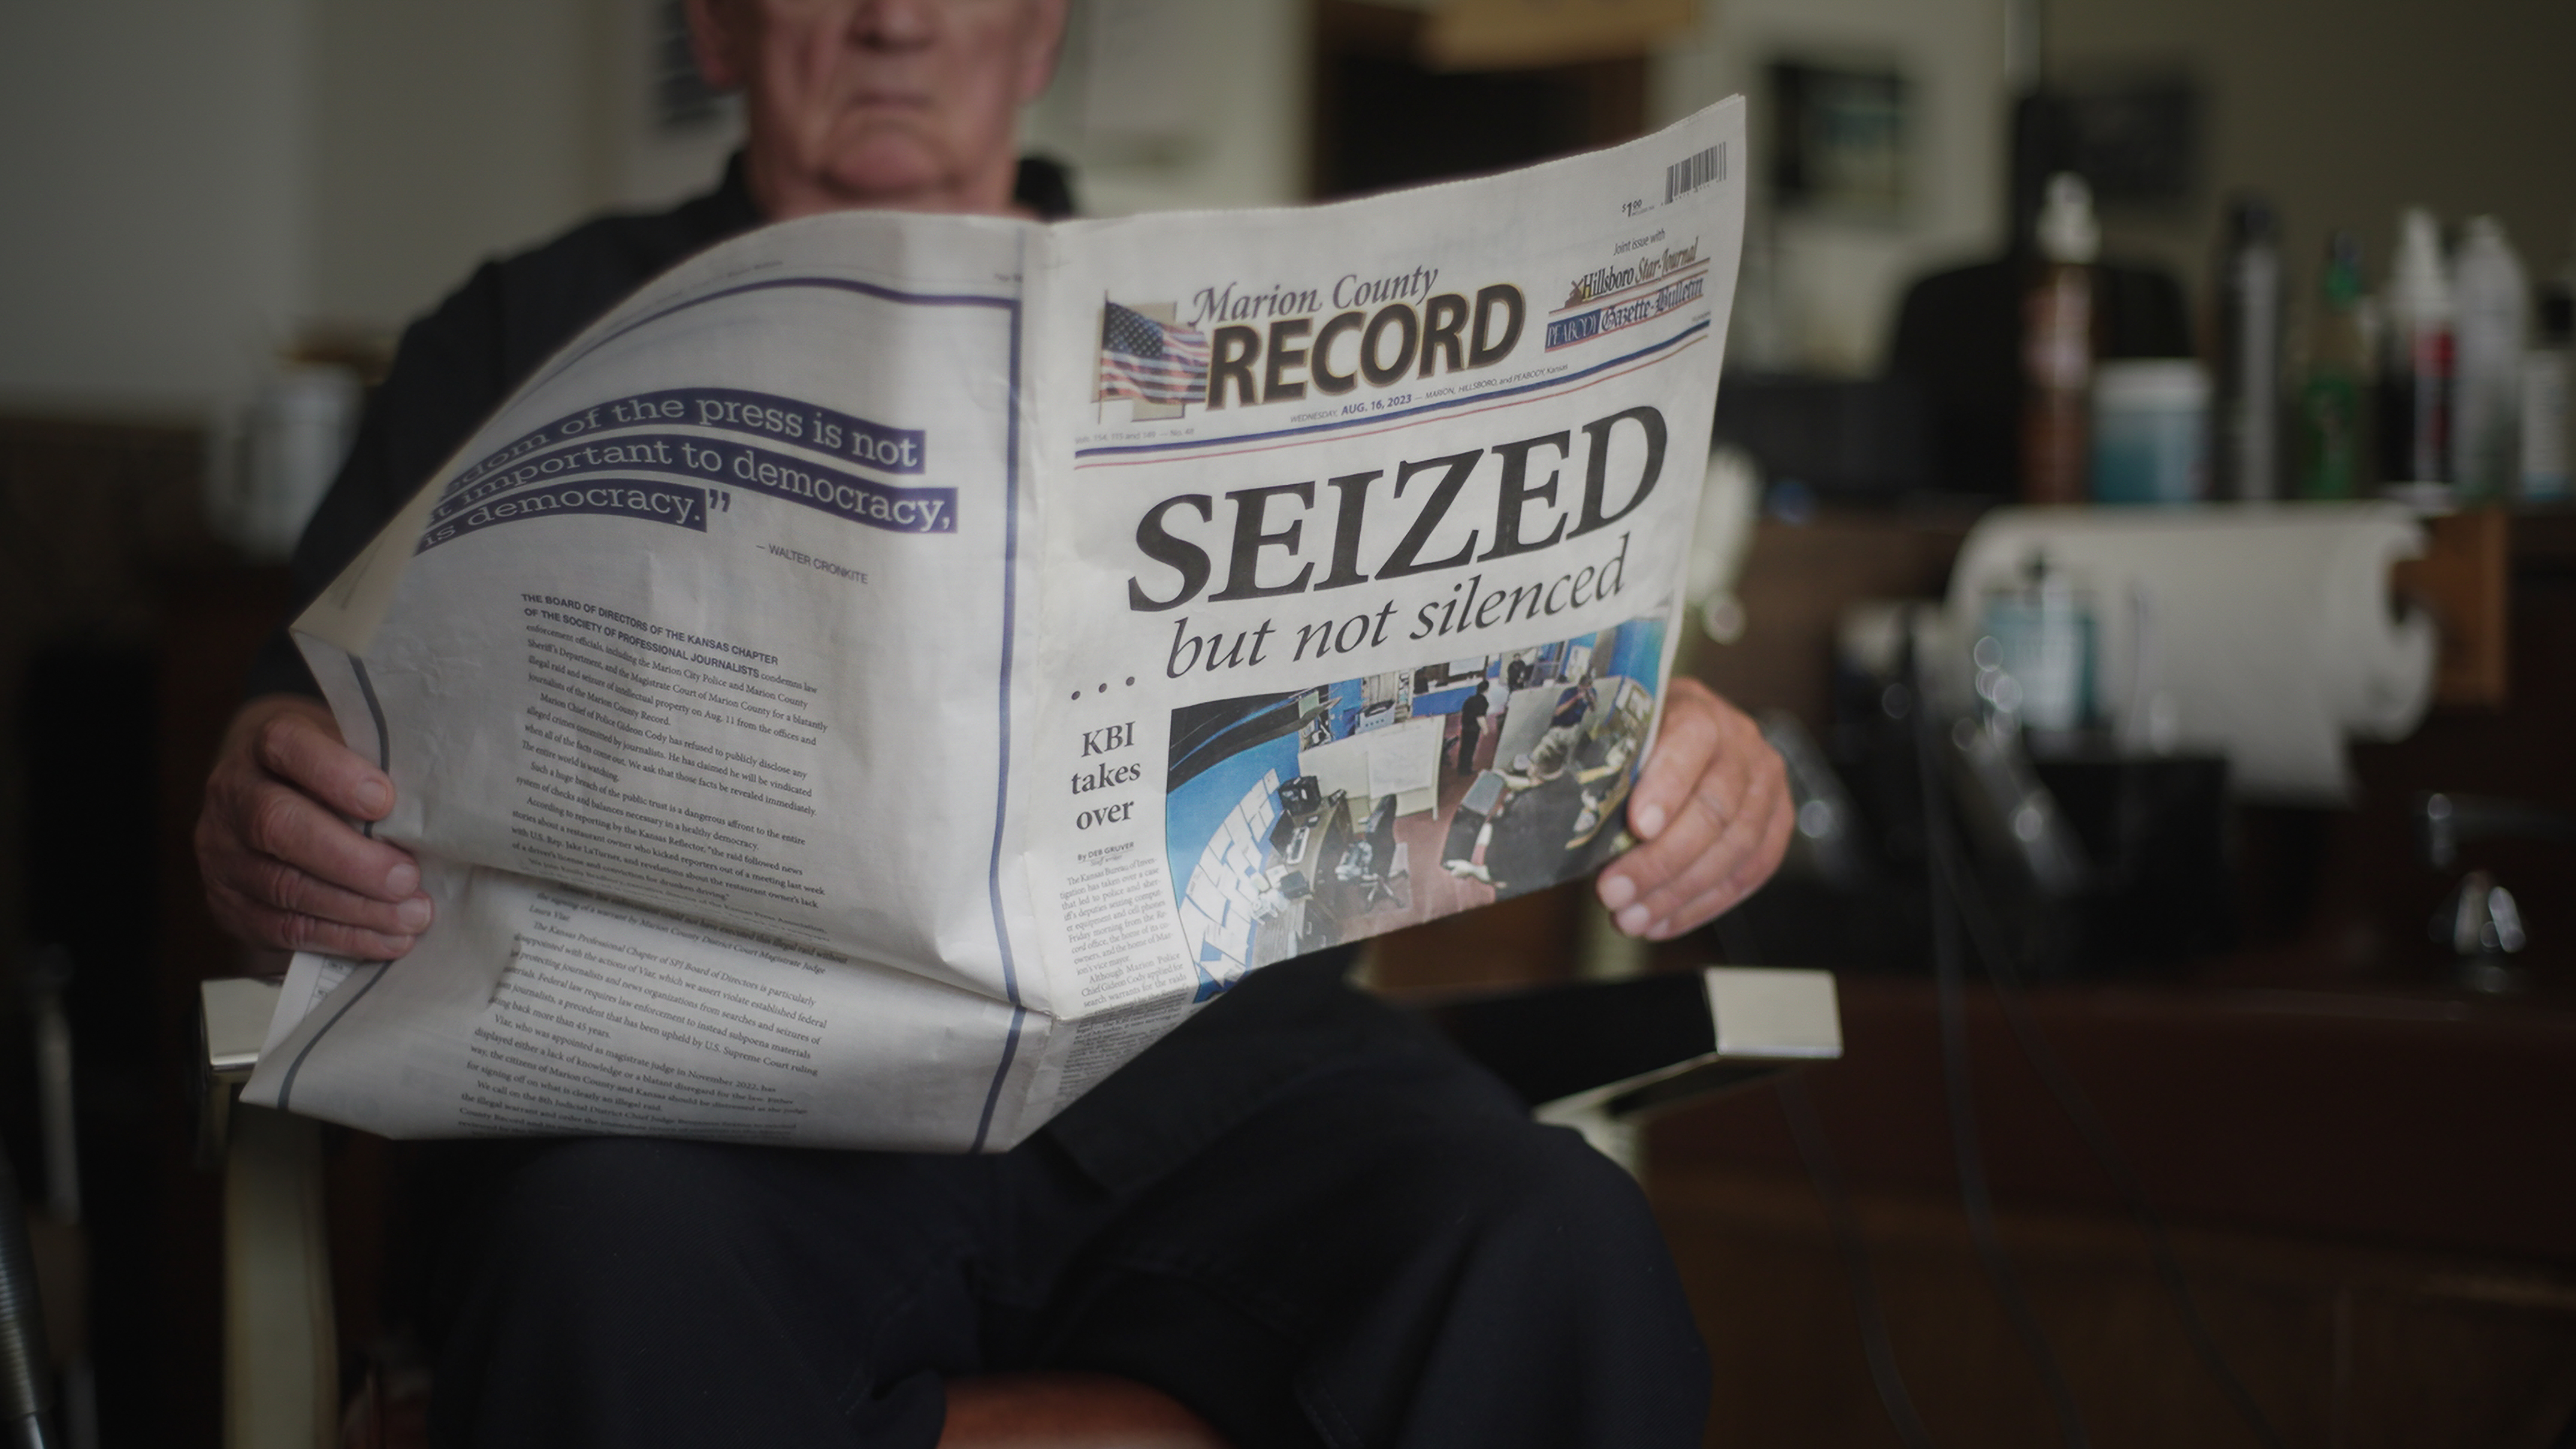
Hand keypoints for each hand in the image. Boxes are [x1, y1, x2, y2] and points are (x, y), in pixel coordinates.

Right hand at [196, 694, 430, 958]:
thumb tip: (434, 812)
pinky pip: (282, 928)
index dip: (334, 774)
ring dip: (356, 908)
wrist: (271, 798)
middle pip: (278, 825)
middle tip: (407, 878)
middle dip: (350, 859)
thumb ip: (378, 770)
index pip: (286, 747)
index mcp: (262, 744)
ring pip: (283, 885)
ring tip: (412, 917)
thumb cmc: (332, 774)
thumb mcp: (349, 752)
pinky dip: (342, 937)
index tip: (385, 801)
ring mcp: (221, 852)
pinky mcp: (228, 903)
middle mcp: (233, 795)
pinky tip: (387, 940)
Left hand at [1595, 677, 1790, 939]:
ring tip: (1631, 919)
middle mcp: (1742, 744)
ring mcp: (1766, 785)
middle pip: (1714, 809)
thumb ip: (1610, 770)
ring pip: (1735, 849)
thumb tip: (1567, 827)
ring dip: (1678, 894)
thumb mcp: (1622, 737)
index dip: (1666, 788)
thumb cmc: (1646, 740)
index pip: (1690, 743)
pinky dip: (1703, 905)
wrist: (1696, 733)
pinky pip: (1749, 873)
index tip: (1636, 827)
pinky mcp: (1778, 822)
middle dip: (1661, 861)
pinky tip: (1662, 923)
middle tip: (1614, 893)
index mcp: (1699, 712)